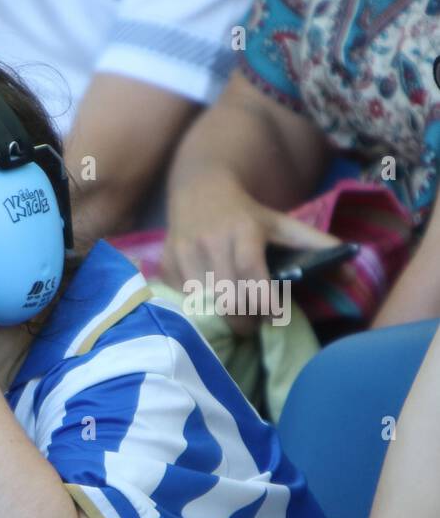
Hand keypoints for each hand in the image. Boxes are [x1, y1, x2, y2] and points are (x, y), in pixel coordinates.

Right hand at [162, 177, 338, 335]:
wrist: (199, 190)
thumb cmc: (246, 214)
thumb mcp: (282, 223)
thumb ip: (316, 244)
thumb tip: (351, 271)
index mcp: (243, 229)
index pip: (251, 270)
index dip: (262, 299)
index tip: (272, 317)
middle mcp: (210, 240)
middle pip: (225, 293)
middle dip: (240, 319)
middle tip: (250, 328)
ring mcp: (183, 252)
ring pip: (200, 300)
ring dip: (216, 317)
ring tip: (230, 320)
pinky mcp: (165, 263)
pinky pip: (180, 298)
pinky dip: (194, 308)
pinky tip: (206, 307)